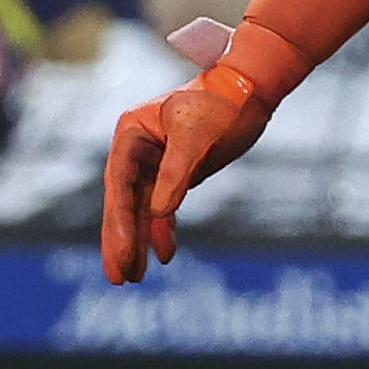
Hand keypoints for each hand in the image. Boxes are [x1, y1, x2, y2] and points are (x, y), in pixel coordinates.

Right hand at [101, 16, 280, 277]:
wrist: (250, 91)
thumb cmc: (221, 103)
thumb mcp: (198, 135)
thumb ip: (175, 173)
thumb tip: (157, 212)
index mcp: (131, 132)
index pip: (119, 182)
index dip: (118, 220)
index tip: (122, 250)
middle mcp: (137, 149)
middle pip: (123, 202)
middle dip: (120, 240)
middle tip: (117, 277)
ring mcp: (154, 164)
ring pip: (140, 210)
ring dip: (137, 242)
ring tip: (132, 278)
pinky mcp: (175, 175)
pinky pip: (162, 209)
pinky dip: (162, 231)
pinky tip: (164, 255)